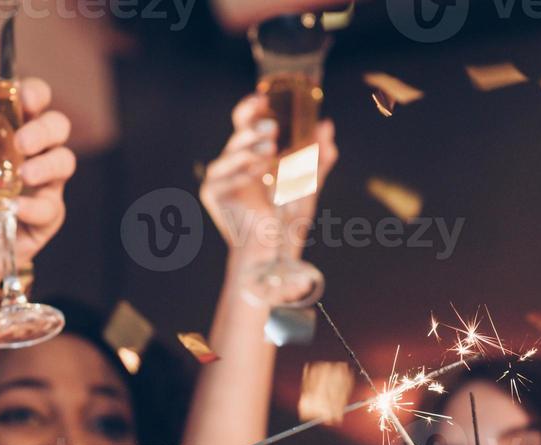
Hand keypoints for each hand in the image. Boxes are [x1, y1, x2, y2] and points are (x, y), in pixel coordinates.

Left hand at [0, 77, 73, 290]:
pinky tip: (13, 209)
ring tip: (24, 175)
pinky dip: (34, 207)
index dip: (35, 93)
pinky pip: (51, 208)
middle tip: (21, 143)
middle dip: (45, 130)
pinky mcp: (42, 220)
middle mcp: (29, 154)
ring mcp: (39, 187)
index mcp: (5, 132)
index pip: (33, 101)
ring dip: (48, 164)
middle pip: (58, 127)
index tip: (24, 97)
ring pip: (65, 162)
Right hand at [200, 93, 336, 261]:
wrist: (274, 251)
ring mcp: (220, 178)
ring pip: (232, 153)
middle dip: (255, 127)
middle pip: (238, 134)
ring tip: (270, 151)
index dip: (250, 107)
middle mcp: (233, 162)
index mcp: (251, 154)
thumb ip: (317, 157)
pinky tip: (255, 174)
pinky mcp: (213, 194)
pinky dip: (241, 174)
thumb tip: (327, 126)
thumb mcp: (308, 184)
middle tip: (273, 129)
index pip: (245, 121)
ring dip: (251, 149)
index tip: (263, 97)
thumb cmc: (288, 219)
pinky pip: (224, 177)